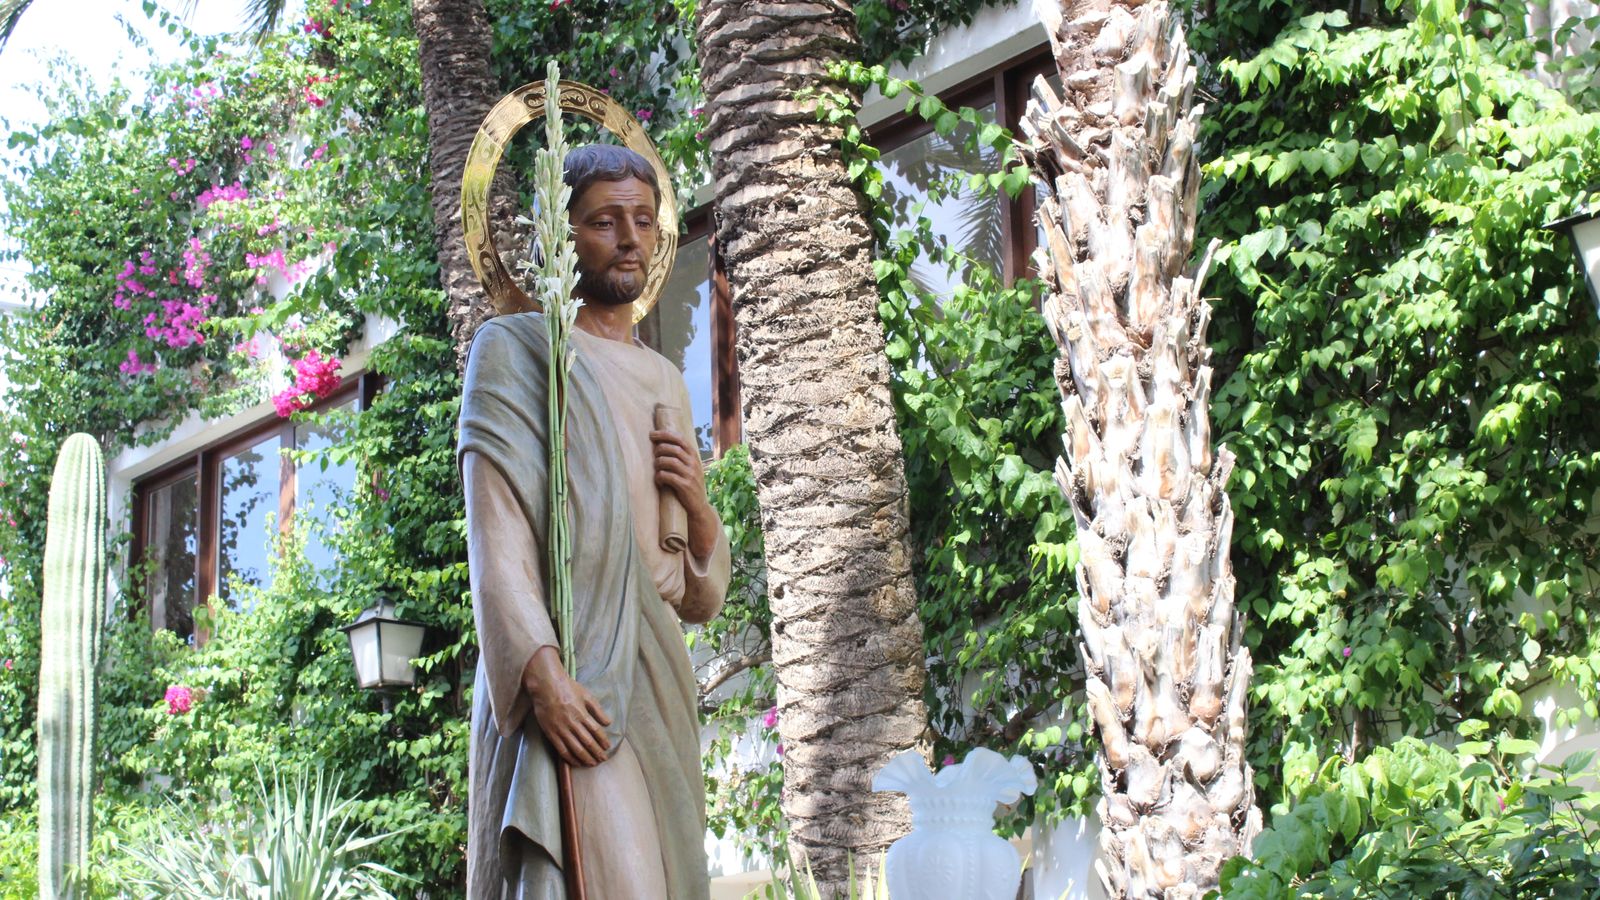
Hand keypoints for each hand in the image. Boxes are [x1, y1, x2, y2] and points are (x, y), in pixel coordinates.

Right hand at [522, 646, 611, 767]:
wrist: (545, 686)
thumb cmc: (567, 688)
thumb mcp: (586, 695)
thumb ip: (597, 709)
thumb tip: (608, 722)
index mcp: (582, 714)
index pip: (596, 732)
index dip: (603, 741)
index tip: (607, 748)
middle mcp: (572, 723)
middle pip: (588, 743)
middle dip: (597, 753)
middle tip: (603, 759)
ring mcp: (561, 730)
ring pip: (576, 749)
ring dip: (586, 758)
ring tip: (592, 764)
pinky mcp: (551, 734)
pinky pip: (562, 750)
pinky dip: (571, 758)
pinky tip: (577, 763)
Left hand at [650, 428, 706, 508]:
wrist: (699, 506)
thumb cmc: (690, 484)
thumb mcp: (690, 468)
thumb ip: (681, 456)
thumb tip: (662, 443)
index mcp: (694, 456)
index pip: (679, 439)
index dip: (664, 434)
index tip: (651, 434)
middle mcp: (693, 463)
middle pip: (673, 449)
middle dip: (659, 449)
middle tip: (654, 455)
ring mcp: (690, 475)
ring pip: (670, 461)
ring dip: (658, 463)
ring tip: (656, 468)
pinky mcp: (685, 486)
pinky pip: (668, 476)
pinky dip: (659, 477)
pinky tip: (658, 480)